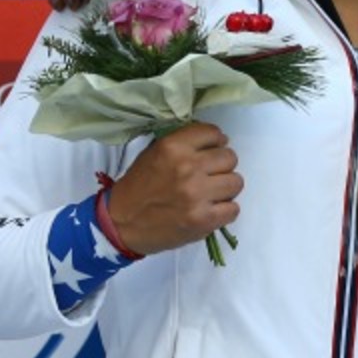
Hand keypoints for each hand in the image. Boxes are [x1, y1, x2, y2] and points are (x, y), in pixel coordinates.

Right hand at [107, 122, 241, 255]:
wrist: (121, 224)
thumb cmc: (139, 187)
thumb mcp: (155, 153)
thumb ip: (185, 144)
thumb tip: (219, 141)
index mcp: (172, 147)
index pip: (214, 133)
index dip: (216, 143)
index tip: (210, 152)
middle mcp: (187, 167)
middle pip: (230, 158)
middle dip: (221, 167)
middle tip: (208, 176)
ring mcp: (197, 195)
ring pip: (236, 182)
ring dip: (225, 188)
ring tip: (210, 194)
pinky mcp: (203, 220)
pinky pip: (234, 209)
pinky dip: (225, 211)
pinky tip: (210, 210)